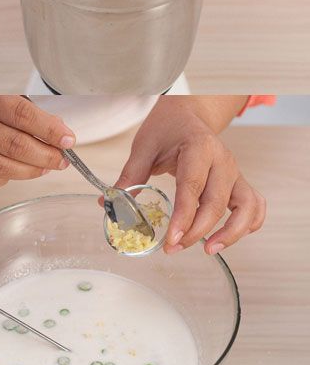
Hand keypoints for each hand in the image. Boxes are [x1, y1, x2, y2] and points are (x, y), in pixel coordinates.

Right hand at [0, 95, 75, 186]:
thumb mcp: (0, 95)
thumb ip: (29, 113)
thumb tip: (59, 134)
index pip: (22, 115)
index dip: (49, 130)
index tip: (68, 140)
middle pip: (13, 146)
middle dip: (45, 156)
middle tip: (61, 160)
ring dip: (29, 171)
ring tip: (43, 168)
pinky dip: (3, 181)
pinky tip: (12, 172)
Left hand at [115, 100, 265, 251]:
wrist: (188, 114)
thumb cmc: (168, 128)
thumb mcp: (144, 147)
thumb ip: (130, 177)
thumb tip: (109, 206)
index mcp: (199, 148)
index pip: (193, 187)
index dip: (183, 216)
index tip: (172, 239)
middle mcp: (223, 161)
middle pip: (216, 203)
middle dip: (196, 232)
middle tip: (173, 248)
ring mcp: (235, 173)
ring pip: (247, 207)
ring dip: (231, 233)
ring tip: (208, 250)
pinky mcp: (239, 183)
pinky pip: (254, 207)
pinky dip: (248, 225)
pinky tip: (226, 238)